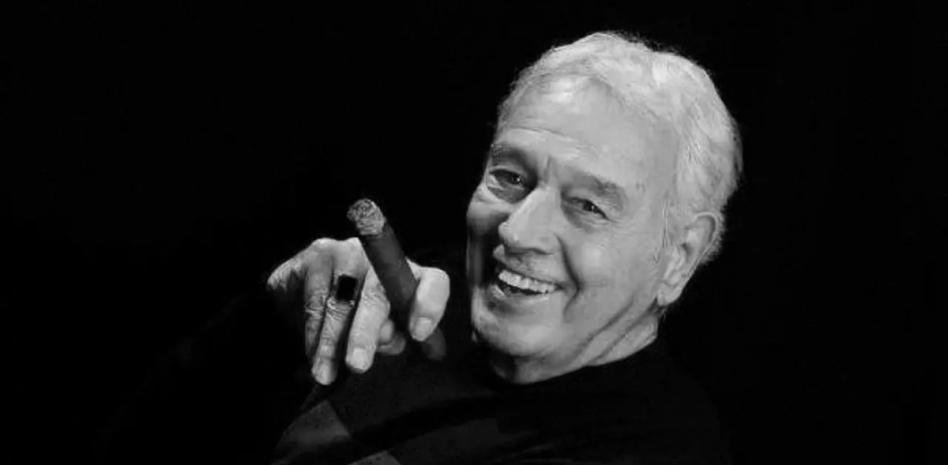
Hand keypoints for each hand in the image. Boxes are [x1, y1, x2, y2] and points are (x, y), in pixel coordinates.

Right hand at [266, 238, 449, 384]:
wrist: (305, 297)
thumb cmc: (353, 317)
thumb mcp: (381, 329)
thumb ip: (396, 337)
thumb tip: (425, 351)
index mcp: (408, 277)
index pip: (434, 282)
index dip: (429, 305)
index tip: (418, 334)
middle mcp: (381, 259)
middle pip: (379, 293)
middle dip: (366, 332)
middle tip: (358, 364)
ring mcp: (349, 252)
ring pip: (342, 299)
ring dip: (331, 341)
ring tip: (325, 371)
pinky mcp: (318, 253)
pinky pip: (316, 296)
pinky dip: (312, 330)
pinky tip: (312, 352)